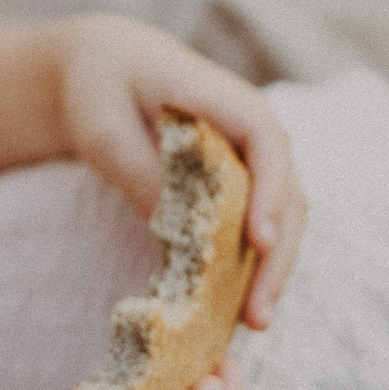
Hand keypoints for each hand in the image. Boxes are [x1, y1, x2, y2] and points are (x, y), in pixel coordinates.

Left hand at [45, 13, 306, 328]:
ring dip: (271, 270)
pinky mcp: (238, 185)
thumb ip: (142, 174)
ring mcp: (250, 159)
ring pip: (281, 217)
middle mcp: (252, 130)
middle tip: (258, 315)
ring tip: (253, 322)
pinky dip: (251, 265)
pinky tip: (235, 307)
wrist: (103, 67)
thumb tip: (178, 236)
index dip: (270, 192)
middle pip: (288, 193)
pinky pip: (256, 226)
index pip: (267, 142)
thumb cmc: (100, 87)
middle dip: (278, 256)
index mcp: (226, 99)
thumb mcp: (104, 130)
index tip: (259, 240)